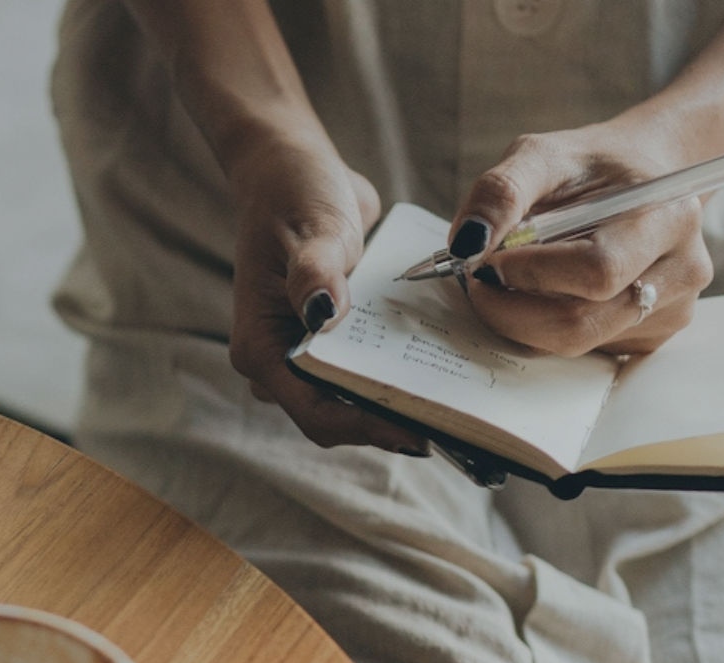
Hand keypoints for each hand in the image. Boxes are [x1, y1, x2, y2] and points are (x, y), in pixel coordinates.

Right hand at [224, 139, 430, 453]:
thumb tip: (323, 314)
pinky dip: (405, 374)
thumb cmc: (294, 195)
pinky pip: (370, 372)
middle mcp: (281, 362)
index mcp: (262, 348)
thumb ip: (316, 272)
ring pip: (356, 399)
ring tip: (462, 407)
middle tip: (458, 428)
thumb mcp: (311, 228)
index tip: (422, 431)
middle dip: (393, 422)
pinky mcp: (335, 343)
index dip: (367, 427)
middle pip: (338, 417)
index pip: (315, 412)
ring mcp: (308, 354)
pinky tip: (451, 371)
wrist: (295, 170)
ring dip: (403, 402)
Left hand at [448, 125, 713, 356]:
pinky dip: (546, 328)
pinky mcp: (653, 335)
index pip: (595, 271)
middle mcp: (684, 269)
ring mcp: (674, 309)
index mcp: (668, 216)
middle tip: (480, 282)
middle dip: (512, 309)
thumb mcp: (540, 155)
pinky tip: (543, 294)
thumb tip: (467, 243)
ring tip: (507, 283)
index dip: (529, 273)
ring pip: (577, 342)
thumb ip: (501, 192)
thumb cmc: (588, 167)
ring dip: (523, 319)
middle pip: (582, 322)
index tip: (487, 258)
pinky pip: (586, 350)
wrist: (635, 178)